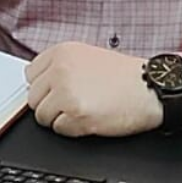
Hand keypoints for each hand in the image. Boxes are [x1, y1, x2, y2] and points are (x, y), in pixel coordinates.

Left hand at [26, 42, 162, 136]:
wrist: (151, 88)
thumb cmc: (125, 76)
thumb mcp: (88, 57)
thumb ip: (61, 66)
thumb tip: (40, 85)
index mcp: (62, 52)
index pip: (31, 75)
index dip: (45, 88)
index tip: (56, 92)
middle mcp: (61, 70)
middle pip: (34, 97)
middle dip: (50, 105)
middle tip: (72, 104)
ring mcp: (67, 92)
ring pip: (43, 116)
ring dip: (59, 119)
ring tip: (82, 111)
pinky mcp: (77, 115)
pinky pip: (59, 130)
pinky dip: (72, 130)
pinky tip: (90, 119)